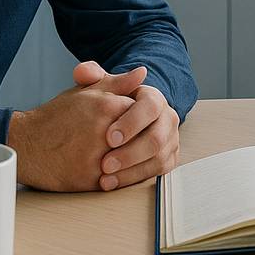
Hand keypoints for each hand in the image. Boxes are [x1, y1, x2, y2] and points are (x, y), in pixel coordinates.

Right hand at [4, 62, 145, 190]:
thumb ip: (117, 82)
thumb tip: (142, 73)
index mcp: (106, 107)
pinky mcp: (91, 181)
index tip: (128, 118)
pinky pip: (118, 180)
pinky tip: (109, 168)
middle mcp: (105, 133)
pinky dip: (118, 176)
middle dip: (137, 138)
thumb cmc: (56, 117)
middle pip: (142, 137)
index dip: (137, 116)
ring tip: (118, 152)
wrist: (26, 145)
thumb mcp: (85, 93)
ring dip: (131, 158)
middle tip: (125, 138)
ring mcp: (98, 159)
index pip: (143, 110)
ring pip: (132, 161)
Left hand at [72, 62, 180, 190]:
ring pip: (158, 159)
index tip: (109, 137)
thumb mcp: (101, 88)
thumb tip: (84, 71)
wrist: (124, 121)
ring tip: (105, 177)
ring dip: (131, 171)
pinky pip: (156, 173)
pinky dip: (134, 179)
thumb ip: (90, 77)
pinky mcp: (168, 159)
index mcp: (154, 98)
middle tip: (105, 163)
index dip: (131, 123)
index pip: (150, 107)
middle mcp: (167, 119)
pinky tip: (112, 183)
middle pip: (157, 138)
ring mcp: (170, 140)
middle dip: (130, 153)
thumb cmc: (110, 104)